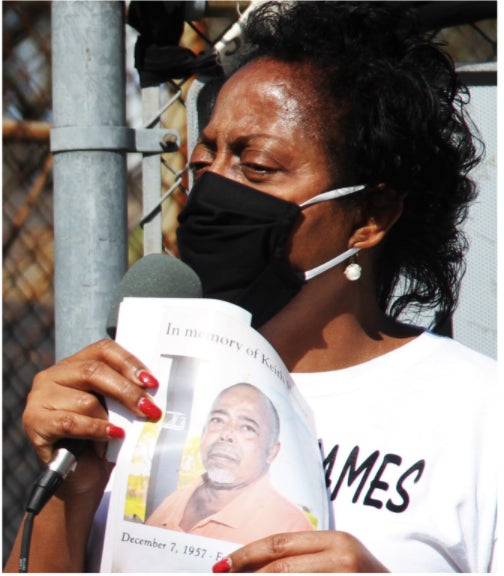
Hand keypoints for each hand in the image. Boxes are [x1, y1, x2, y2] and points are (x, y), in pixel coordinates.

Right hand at [23, 338, 161, 496]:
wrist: (81, 478)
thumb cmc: (102, 438)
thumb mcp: (115, 408)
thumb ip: (124, 392)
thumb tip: (149, 388)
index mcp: (75, 363)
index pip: (104, 350)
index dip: (129, 363)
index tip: (151, 382)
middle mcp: (53, 375)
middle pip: (94, 371)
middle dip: (127, 391)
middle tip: (149, 408)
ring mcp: (40, 397)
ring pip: (85, 400)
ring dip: (108, 419)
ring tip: (119, 434)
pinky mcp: (34, 422)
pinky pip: (71, 422)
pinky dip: (96, 429)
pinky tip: (112, 435)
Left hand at [212, 531, 388, 572]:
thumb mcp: (341, 562)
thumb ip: (307, 560)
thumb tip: (257, 568)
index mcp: (336, 540)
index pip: (280, 542)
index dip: (248, 554)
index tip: (223, 565)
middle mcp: (343, 554)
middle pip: (280, 564)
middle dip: (246, 572)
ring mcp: (347, 575)